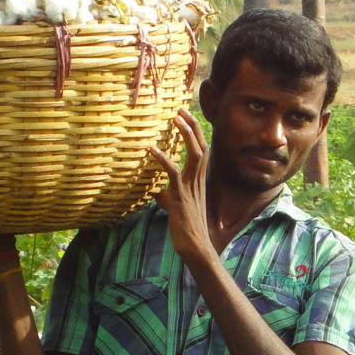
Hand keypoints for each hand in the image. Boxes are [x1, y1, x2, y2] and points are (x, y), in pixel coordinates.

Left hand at [148, 108, 213, 260]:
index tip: (185, 117)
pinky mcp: (180, 196)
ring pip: (194, 154)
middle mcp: (198, 180)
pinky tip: (152, 149)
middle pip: (201, 145)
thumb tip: (157, 193)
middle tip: (180, 109)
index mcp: (199, 180)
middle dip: (192, 125)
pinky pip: (173, 172)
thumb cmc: (185, 228)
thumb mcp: (175, 207)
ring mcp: (191, 187)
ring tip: (174, 119)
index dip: (195, 132)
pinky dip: (163, 159)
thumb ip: (168, 196)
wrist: (194, 245)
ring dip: (185, 134)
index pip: (202, 150)